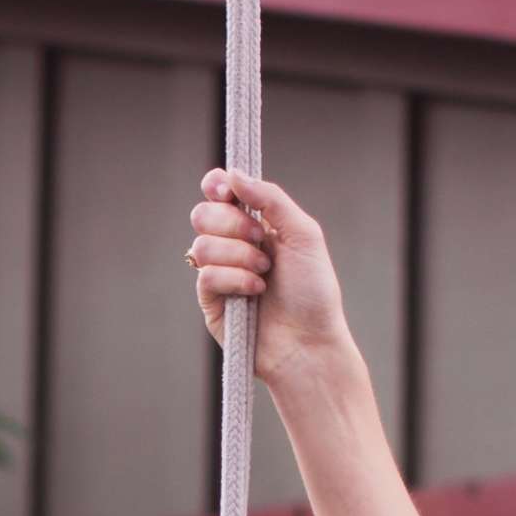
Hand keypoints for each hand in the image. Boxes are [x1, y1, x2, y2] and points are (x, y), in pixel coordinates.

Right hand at [185, 167, 357, 396]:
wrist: (308, 342)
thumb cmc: (313, 291)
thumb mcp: (303, 233)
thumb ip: (271, 197)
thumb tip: (233, 173)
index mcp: (255, 223)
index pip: (220, 193)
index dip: (216, 186)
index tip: (226, 191)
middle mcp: (233, 245)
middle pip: (203, 214)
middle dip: (232, 223)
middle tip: (261, 240)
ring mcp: (219, 273)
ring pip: (202, 245)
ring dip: (238, 256)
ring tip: (264, 274)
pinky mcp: (211, 302)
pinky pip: (206, 275)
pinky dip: (234, 279)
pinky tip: (255, 292)